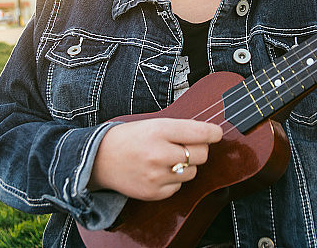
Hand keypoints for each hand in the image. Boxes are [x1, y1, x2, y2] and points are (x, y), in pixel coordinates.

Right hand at [88, 118, 222, 200]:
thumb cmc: (128, 138)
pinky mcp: (154, 192)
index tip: (216, 133)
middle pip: (201, 154)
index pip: (199, 132)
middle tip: (186, 146)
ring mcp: (156, 175)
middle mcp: (159, 153)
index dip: (213, 133)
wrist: (99, 159)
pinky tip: (160, 172)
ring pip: (192, 172)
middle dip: (198, 149)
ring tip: (168, 159)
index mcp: (159, 130)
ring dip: (187, 166)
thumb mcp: (152, 123)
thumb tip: (209, 135)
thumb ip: (179, 128)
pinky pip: (179, 187)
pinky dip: (174, 180)